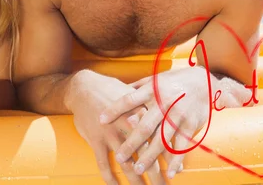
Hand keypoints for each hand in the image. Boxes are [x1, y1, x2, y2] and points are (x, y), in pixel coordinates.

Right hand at [68, 70, 159, 184]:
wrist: (84, 87)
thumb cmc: (113, 91)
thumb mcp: (135, 96)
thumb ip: (151, 111)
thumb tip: (169, 124)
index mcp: (140, 114)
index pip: (158, 139)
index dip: (168, 157)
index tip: (177, 170)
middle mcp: (127, 125)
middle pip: (145, 154)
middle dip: (155, 174)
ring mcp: (110, 133)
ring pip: (126, 163)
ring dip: (135, 180)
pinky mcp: (96, 139)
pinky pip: (103, 163)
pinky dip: (109, 177)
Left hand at [99, 67, 250, 179]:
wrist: (204, 81)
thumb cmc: (173, 81)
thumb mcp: (154, 79)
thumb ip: (137, 88)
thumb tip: (117, 91)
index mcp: (152, 90)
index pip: (129, 100)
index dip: (114, 109)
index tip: (100, 120)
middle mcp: (164, 103)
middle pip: (145, 126)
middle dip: (131, 143)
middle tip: (119, 157)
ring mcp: (178, 115)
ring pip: (162, 139)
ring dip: (150, 156)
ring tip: (138, 169)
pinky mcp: (191, 124)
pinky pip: (182, 145)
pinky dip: (176, 160)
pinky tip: (170, 173)